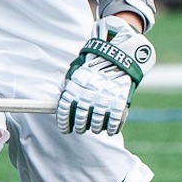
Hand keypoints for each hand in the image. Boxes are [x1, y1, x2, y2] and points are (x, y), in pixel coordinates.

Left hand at [58, 15, 153, 134]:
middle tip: (80, 129)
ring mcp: (106, 96)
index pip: (65, 108)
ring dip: (95, 128)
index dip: (64, 122)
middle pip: (81, 117)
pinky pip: (115, 120)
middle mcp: (89, 91)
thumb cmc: (98, 61)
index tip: (65, 129)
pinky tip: (110, 129)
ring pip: (97, 122)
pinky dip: (112, 127)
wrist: (121, 51)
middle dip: (79, 126)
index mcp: (77, 83)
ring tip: (95, 128)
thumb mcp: (79, 68)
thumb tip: (60, 98)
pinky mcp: (121, 99)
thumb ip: (70, 83)